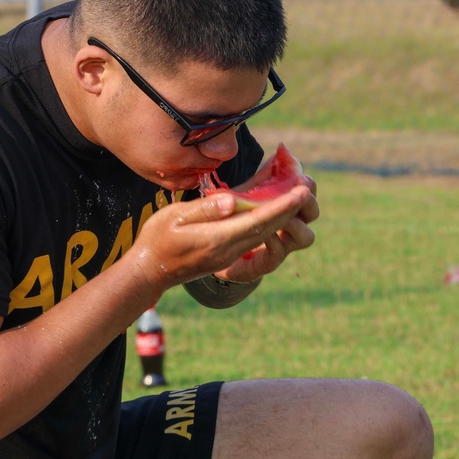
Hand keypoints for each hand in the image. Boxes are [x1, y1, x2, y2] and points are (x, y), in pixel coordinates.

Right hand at [131, 177, 317, 291]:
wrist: (150, 271)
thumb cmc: (157, 239)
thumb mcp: (174, 218)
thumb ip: (204, 209)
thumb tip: (231, 201)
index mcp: (217, 239)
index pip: (257, 222)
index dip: (281, 207)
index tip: (300, 192)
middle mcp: (228, 249)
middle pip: (268, 228)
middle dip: (290, 209)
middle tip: (308, 186)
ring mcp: (229, 254)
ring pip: (265, 234)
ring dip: (284, 216)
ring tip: (296, 195)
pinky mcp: (228, 254)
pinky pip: (255, 237)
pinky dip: (270, 222)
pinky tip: (278, 210)